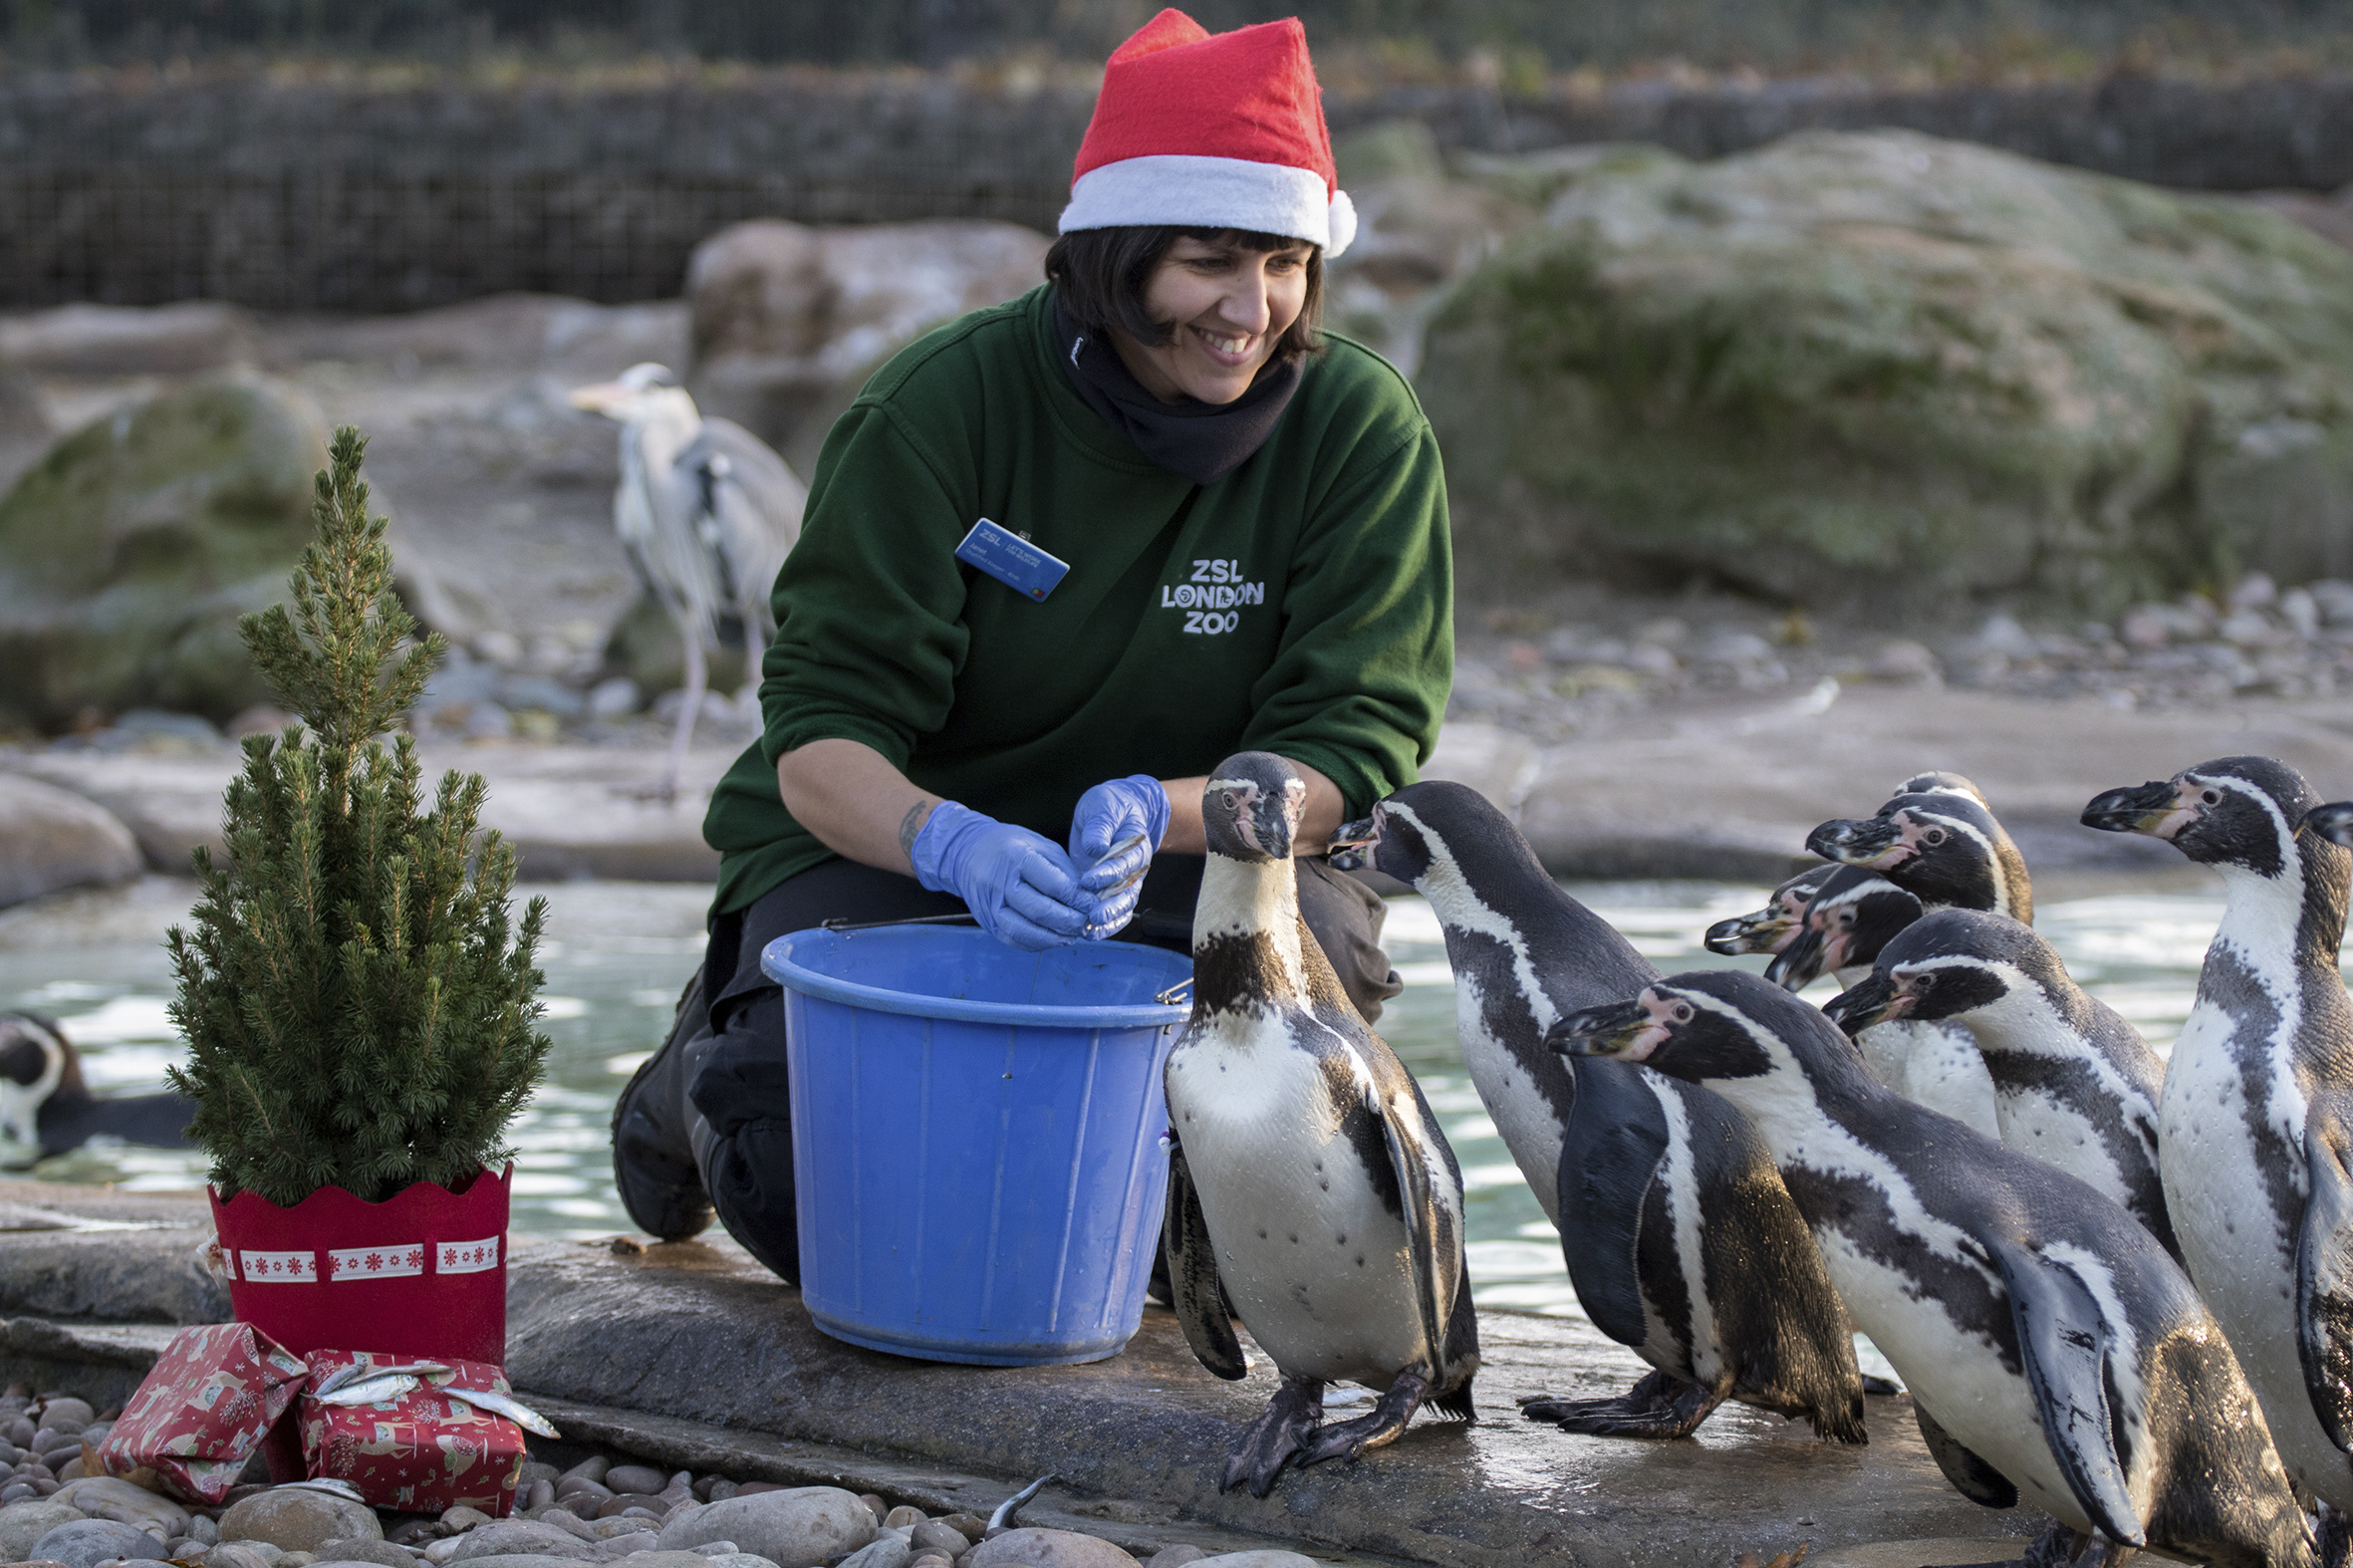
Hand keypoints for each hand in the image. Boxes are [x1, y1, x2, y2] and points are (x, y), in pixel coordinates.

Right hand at [908, 802, 1089, 950]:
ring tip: (1072, 936)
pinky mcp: (985, 921)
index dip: (1078, 899)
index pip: (1054, 885)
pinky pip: (1012, 939)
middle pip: (1040, 911)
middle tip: (1087, 924)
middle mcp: (999, 882)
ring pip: (1024, 931)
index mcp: (1017, 856)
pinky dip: (1036, 943)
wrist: (967, 852)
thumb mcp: (1040, 845)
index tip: (1094, 905)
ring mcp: (989, 904)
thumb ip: (1064, 871)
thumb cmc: (1011, 846)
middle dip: (1069, 922)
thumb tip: (1087, 899)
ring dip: (1053, 938)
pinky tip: (1052, 939)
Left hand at [1069, 775, 1171, 938]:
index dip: (1107, 873)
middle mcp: (1135, 868)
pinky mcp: (1114, 890)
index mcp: (1135, 845)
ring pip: (1122, 906)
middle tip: (1091, 914)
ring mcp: (1126, 881)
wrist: (1120, 810)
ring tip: (1089, 930)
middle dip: (1109, 906)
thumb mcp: (1103, 805)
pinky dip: (1106, 925)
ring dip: (1107, 920)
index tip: (1087, 879)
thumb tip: (1095, 847)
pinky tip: (1091, 933)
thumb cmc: (1111, 805)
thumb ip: (1100, 825)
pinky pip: (1116, 913)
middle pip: (1127, 892)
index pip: (1124, 863)